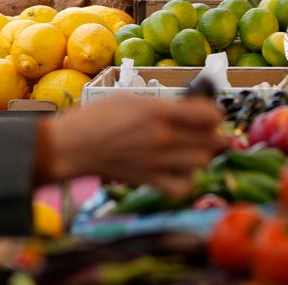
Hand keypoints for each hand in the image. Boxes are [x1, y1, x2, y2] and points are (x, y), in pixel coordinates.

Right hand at [40, 96, 226, 197]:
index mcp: (158, 111)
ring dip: (202, 156)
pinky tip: (179, 172)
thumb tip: (187, 110)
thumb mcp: (131, 99)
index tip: (209, 114)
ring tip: (192, 150)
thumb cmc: (96, 118)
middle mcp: (163, 136)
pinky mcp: (149, 179)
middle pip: (211, 140)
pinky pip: (182, 187)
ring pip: (202, 162)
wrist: (73, 146)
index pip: (209, 115)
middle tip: (204, 132)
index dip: (214, 114)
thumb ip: (162, 106)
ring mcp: (157, 160)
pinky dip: (186, 182)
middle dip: (212, 135)